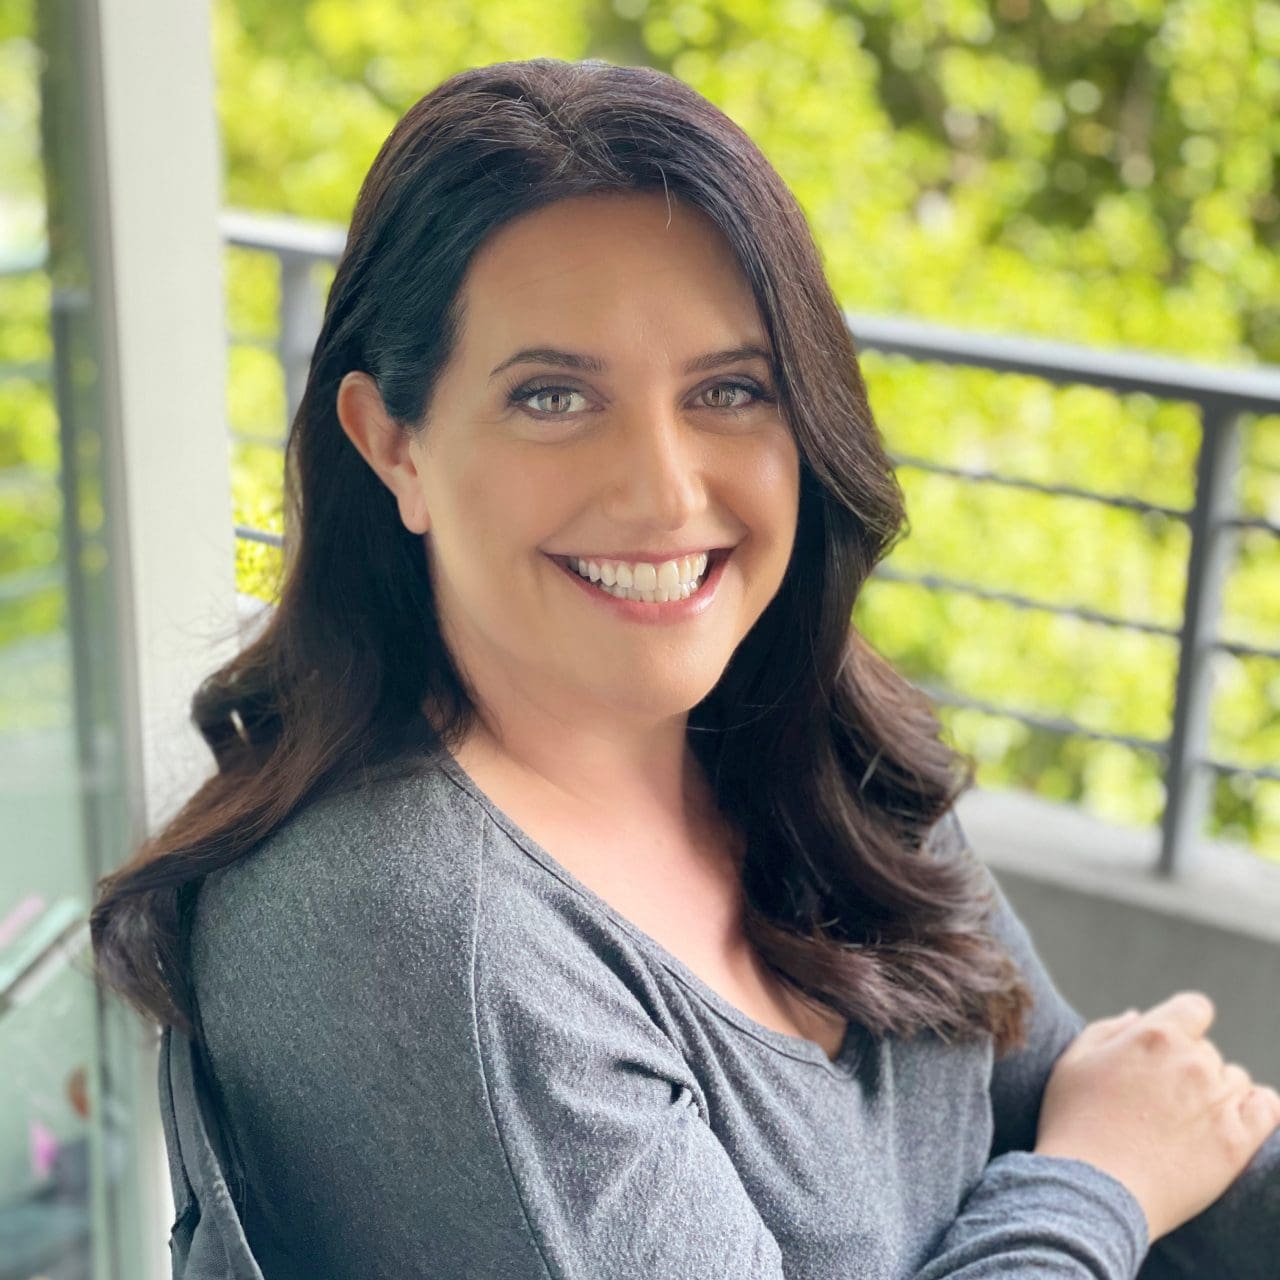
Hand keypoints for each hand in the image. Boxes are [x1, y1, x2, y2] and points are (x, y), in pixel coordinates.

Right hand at [1034, 990, 1279, 1242]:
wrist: (1093, 1189)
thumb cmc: (1075, 1122)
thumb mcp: (1074, 1061)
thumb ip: (1108, 1029)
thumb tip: (1138, 1017)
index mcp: (1155, 1035)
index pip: (1194, 1008)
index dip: (1182, 1023)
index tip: (1168, 1047)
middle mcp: (1193, 1062)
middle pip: (1207, 1050)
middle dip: (1186, 1066)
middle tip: (1158, 1098)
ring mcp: (1218, 1102)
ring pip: (1235, 1079)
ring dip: (1215, 1090)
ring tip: (1185, 1119)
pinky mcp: (1237, 1142)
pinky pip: (1266, 1108)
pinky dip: (1254, 1108)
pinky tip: (1231, 1120)